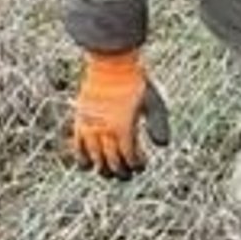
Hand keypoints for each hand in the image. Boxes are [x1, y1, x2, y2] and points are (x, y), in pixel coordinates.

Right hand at [68, 49, 171, 179]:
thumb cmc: (136, 83)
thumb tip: (163, 146)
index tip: (142, 165)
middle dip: (122, 172)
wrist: (111, 64)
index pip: (130, 157)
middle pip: (112, 162)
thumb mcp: (153, 102)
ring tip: (111, 173)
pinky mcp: (80, 121)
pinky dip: (82, 158)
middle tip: (129, 174)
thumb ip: (158, 124)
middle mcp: (105, 129)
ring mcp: (90, 126)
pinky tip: (89, 165)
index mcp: (124, 126)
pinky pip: (77, 146)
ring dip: (103, 169)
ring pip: (94, 158)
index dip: (136, 165)